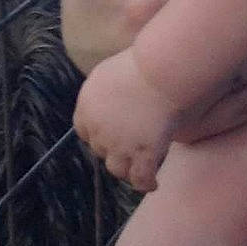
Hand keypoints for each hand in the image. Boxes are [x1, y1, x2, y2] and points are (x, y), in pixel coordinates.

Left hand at [73, 48, 175, 191]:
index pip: (83, 129)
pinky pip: (140, 178)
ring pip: (117, 169)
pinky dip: (146, 183)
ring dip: (127, 170)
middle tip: (129, 149)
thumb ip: (107, 90)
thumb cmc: (146, 62)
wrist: (163, 70)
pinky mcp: (142, 154)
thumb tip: (114, 98)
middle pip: (100, 149)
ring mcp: (119, 144)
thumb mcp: (112, 72)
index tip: (109, 133)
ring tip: (138, 171)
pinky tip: (153, 183)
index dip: (96, 134)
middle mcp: (98, 127)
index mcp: (87, 104)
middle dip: (113, 149)